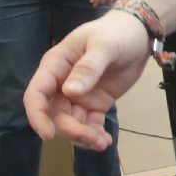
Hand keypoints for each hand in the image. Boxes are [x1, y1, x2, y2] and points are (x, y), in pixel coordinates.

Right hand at [24, 11, 150, 149]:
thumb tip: (69, 92)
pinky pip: (89, 123)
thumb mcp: (104, 45)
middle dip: (70, 130)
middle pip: (55, 114)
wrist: (138, 35)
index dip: (37, 115)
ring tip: (102, 143)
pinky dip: (95, 135)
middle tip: (92, 138)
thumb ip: (88, 67)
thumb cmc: (117, 32)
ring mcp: (78, 95)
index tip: (48, 135)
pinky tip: (105, 142)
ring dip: (83, 137)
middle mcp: (61, 83)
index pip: (37, 93)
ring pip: (72, 122)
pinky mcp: (94, 103)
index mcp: (56, 65)